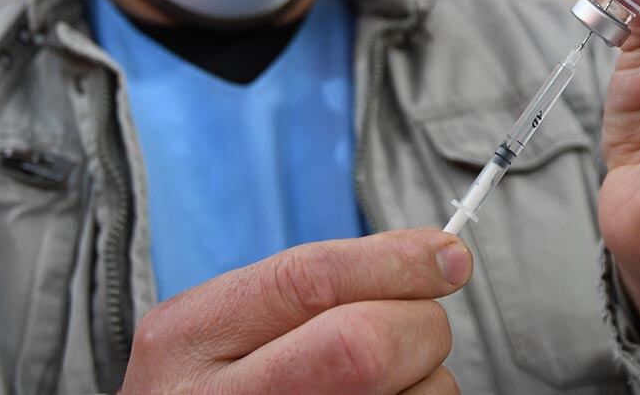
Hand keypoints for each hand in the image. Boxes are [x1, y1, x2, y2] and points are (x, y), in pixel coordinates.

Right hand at [120, 230, 471, 393]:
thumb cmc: (213, 383)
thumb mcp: (224, 321)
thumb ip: (314, 283)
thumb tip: (435, 258)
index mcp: (193, 334)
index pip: (311, 281)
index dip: (396, 261)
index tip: (446, 256)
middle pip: (366, 346)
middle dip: (418, 323)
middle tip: (417, 325)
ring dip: (426, 378)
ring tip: (379, 383)